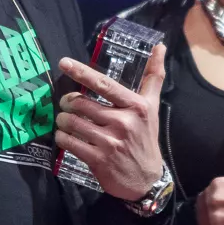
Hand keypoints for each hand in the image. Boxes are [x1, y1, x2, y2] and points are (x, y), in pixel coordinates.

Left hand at [55, 45, 166, 200]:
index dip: (81, 72)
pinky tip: (66, 137)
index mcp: (136, 106)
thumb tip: (160, 46)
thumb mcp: (152, 106)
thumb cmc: (146, 137)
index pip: (104, 85)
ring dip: (62, 120)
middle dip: (67, 102)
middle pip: (80, 103)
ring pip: (71, 122)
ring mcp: (110, 142)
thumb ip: (154, 76)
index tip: (64, 63)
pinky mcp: (98, 159)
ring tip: (66, 121)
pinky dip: (62, 137)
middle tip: (67, 105)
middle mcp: (123, 122)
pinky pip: (69, 142)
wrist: (146, 178)